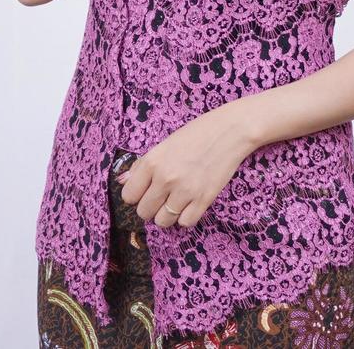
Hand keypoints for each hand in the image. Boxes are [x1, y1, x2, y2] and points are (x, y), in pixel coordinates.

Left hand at [117, 107, 257, 229]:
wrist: (230, 131)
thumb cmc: (196, 133)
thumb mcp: (164, 145)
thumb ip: (142, 166)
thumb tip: (123, 181)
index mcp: (152, 162)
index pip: (129, 195)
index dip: (136, 195)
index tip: (144, 190)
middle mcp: (165, 178)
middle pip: (144, 212)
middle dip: (150, 207)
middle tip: (161, 197)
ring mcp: (185, 191)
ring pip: (162, 221)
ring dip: (166, 215)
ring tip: (175, 202)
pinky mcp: (204, 199)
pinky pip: (185, 223)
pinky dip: (185, 217)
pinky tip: (189, 204)